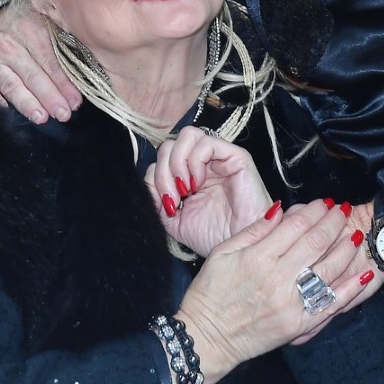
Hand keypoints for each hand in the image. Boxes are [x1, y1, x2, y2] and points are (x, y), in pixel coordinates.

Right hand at [0, 2, 82, 122]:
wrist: (6, 16)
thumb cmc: (36, 22)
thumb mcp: (52, 22)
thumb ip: (66, 42)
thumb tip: (86, 71)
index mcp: (31, 29)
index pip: (50, 61)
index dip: (64, 83)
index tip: (75, 101)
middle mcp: (10, 44)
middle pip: (32, 75)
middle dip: (49, 97)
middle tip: (63, 114)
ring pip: (12, 85)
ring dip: (27, 104)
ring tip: (41, 117)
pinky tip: (8, 113)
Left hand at [148, 127, 271, 256]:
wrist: (238, 247)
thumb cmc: (213, 236)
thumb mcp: (173, 220)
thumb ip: (156, 200)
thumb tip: (145, 183)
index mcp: (189, 175)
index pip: (162, 159)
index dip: (156, 179)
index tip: (166, 205)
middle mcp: (203, 163)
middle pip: (171, 144)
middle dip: (164, 172)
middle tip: (175, 197)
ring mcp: (219, 158)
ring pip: (187, 135)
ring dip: (177, 162)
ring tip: (185, 188)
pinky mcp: (236, 157)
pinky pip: (207, 142)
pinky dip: (195, 160)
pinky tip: (198, 182)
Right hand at [175, 200, 374, 383]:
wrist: (206, 338)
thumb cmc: (210, 294)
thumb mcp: (222, 253)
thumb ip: (253, 230)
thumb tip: (280, 209)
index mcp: (257, 257)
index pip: (295, 226)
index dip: (314, 210)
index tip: (324, 202)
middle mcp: (277, 278)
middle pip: (316, 242)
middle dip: (334, 222)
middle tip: (344, 209)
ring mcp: (290, 303)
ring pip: (328, 269)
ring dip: (346, 248)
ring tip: (356, 234)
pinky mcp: (298, 325)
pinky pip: (330, 304)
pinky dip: (350, 288)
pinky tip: (364, 274)